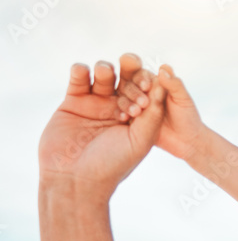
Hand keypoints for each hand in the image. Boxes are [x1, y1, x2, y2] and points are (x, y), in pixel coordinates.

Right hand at [38, 57, 164, 196]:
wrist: (76, 180)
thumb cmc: (113, 165)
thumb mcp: (140, 141)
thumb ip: (152, 115)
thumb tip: (162, 87)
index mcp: (138, 118)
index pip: (146, 92)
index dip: (147, 83)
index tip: (149, 83)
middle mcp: (118, 109)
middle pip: (125, 80)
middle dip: (130, 69)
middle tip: (131, 61)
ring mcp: (95, 105)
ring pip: (102, 76)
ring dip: (106, 69)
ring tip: (105, 72)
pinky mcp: (72, 103)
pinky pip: (77, 79)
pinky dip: (80, 70)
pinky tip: (83, 71)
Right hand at [114, 55, 205, 161]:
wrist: (186, 142)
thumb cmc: (188, 118)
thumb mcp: (183, 99)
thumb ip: (174, 84)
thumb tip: (162, 67)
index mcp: (155, 84)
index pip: (141, 74)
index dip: (141, 78)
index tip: (146, 87)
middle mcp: (143, 93)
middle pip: (128, 84)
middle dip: (132, 91)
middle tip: (143, 103)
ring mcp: (136, 106)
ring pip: (123, 98)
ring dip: (126, 103)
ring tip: (136, 112)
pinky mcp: (131, 119)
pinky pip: (120, 114)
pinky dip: (120, 114)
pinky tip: (124, 119)